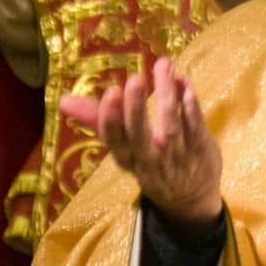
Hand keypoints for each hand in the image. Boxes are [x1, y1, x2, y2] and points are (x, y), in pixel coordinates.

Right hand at [60, 56, 222, 236]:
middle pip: (142, 135)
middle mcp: (151, 159)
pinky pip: (196, 126)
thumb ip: (97, 122)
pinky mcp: (201, 148)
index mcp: (128, 158)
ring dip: (168, 95)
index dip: (111, 119)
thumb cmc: (149, 163)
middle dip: (137, 108)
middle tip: (134, 80)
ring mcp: (178, 155)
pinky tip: (185, 84)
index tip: (110, 92)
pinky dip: (191, 106)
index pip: (115, 141)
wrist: (191, 198)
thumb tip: (64, 100)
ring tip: (164, 67)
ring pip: (172, 125)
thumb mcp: (122, 148)